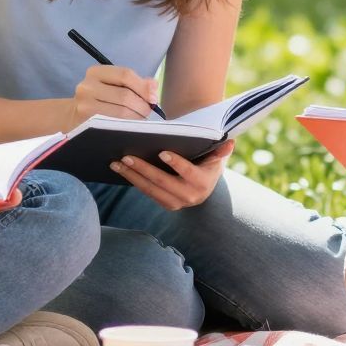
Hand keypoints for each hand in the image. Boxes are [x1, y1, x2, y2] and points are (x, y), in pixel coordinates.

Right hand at [72, 64, 159, 123]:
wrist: (73, 115)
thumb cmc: (99, 98)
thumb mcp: (113, 84)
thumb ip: (135, 82)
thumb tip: (153, 86)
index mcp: (96, 72)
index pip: (125, 75)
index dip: (143, 87)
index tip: (154, 98)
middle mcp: (87, 86)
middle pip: (125, 95)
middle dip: (142, 105)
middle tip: (148, 112)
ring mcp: (84, 105)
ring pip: (121, 112)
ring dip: (137, 117)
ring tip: (141, 119)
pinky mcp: (86, 123)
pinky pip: (113, 124)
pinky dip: (127, 126)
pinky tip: (131, 126)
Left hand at [114, 140, 231, 210]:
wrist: (206, 183)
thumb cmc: (209, 163)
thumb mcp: (216, 157)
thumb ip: (221, 150)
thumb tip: (230, 142)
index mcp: (202, 183)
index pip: (188, 172)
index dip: (176, 163)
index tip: (162, 153)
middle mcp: (189, 197)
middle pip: (162, 182)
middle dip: (142, 169)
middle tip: (126, 156)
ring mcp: (175, 203)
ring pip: (150, 189)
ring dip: (131, 176)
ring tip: (116, 163)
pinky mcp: (165, 204)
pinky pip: (147, 192)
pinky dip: (133, 180)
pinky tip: (121, 169)